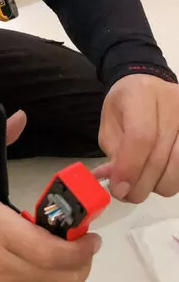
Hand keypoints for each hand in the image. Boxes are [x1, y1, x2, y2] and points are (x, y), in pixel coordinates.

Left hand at [96, 74, 178, 202]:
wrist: (149, 86)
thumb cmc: (126, 106)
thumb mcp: (110, 123)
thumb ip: (114, 153)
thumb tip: (119, 185)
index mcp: (142, 94)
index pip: (141, 136)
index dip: (130, 168)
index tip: (118, 188)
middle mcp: (173, 103)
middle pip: (161, 156)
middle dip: (141, 184)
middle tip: (127, 195)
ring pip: (178, 166)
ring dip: (157, 185)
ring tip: (142, 184)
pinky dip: (172, 179)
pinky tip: (158, 176)